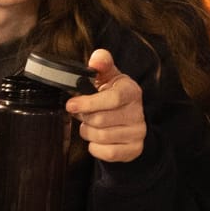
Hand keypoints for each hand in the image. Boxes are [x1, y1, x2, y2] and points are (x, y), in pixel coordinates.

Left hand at [65, 48, 145, 162]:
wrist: (128, 121)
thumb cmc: (112, 96)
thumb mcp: (108, 77)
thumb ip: (101, 64)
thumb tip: (96, 58)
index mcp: (131, 91)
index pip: (112, 98)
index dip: (88, 103)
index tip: (71, 105)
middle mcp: (138, 112)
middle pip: (100, 120)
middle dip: (85, 118)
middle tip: (83, 114)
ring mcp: (138, 132)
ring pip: (101, 137)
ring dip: (88, 132)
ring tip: (90, 125)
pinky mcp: (134, 149)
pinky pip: (107, 153)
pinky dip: (95, 147)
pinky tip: (97, 139)